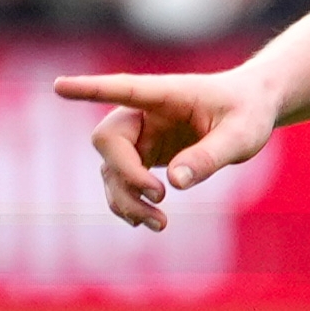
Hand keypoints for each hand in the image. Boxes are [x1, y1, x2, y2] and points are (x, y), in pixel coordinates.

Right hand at [53, 71, 279, 232]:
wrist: (251, 112)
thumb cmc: (248, 112)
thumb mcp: (243, 134)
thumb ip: (211, 156)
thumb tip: (173, 184)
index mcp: (165, 94)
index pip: (122, 88)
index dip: (90, 89)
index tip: (58, 86)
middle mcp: (144, 114)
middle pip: (108, 141)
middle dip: (125, 174)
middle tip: (159, 196)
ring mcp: (140, 136)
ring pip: (111, 170)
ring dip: (126, 200)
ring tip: (160, 223)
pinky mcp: (143, 156)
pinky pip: (122, 183)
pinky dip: (130, 205)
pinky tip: (149, 222)